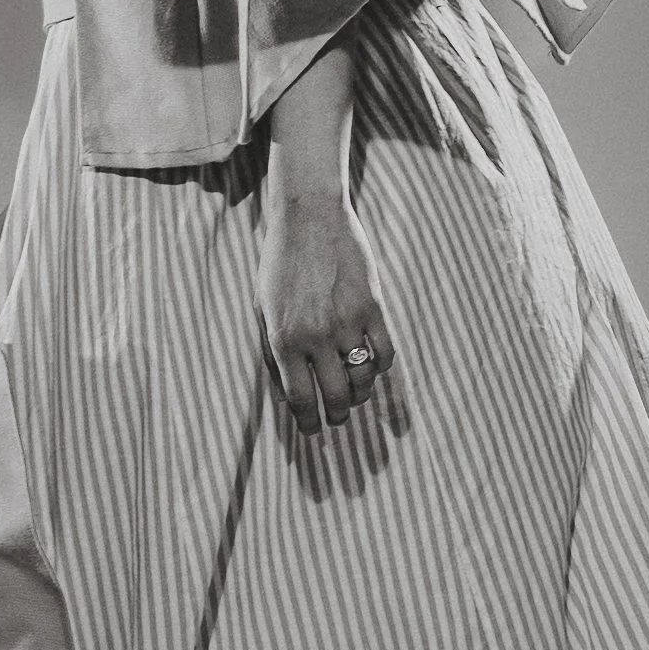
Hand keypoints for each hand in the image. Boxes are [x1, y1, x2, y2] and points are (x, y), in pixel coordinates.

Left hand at [256, 186, 396, 434]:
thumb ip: (273, 347)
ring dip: (360, 395)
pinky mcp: (374, 308)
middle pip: (336, 397)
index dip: (308, 422)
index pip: (300, 398)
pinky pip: (386, 354)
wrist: (308, 218)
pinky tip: (372, 367)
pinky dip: (380, 367)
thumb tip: (286, 386)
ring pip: (364, 380)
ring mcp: (348, 323)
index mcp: (283, 338)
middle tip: (336, 418)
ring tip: (354, 395)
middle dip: (337, 415)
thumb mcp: (263, 306)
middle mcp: (315, 336)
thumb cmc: (278, 262)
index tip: (313, 431)